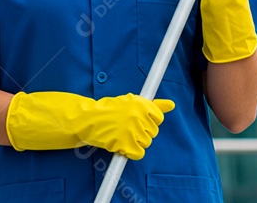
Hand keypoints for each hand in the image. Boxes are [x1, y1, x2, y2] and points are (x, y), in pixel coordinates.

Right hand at [5, 91, 174, 159]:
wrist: (85, 119)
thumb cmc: (108, 110)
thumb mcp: (131, 102)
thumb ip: (154, 104)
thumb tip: (172, 105)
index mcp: (141, 103)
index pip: (158, 118)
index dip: (148, 121)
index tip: (138, 121)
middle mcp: (139, 116)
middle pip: (152, 133)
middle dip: (141, 132)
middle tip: (124, 128)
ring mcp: (132, 130)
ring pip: (145, 144)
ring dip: (134, 142)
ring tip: (120, 134)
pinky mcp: (125, 144)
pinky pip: (137, 154)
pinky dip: (129, 153)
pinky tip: (120, 146)